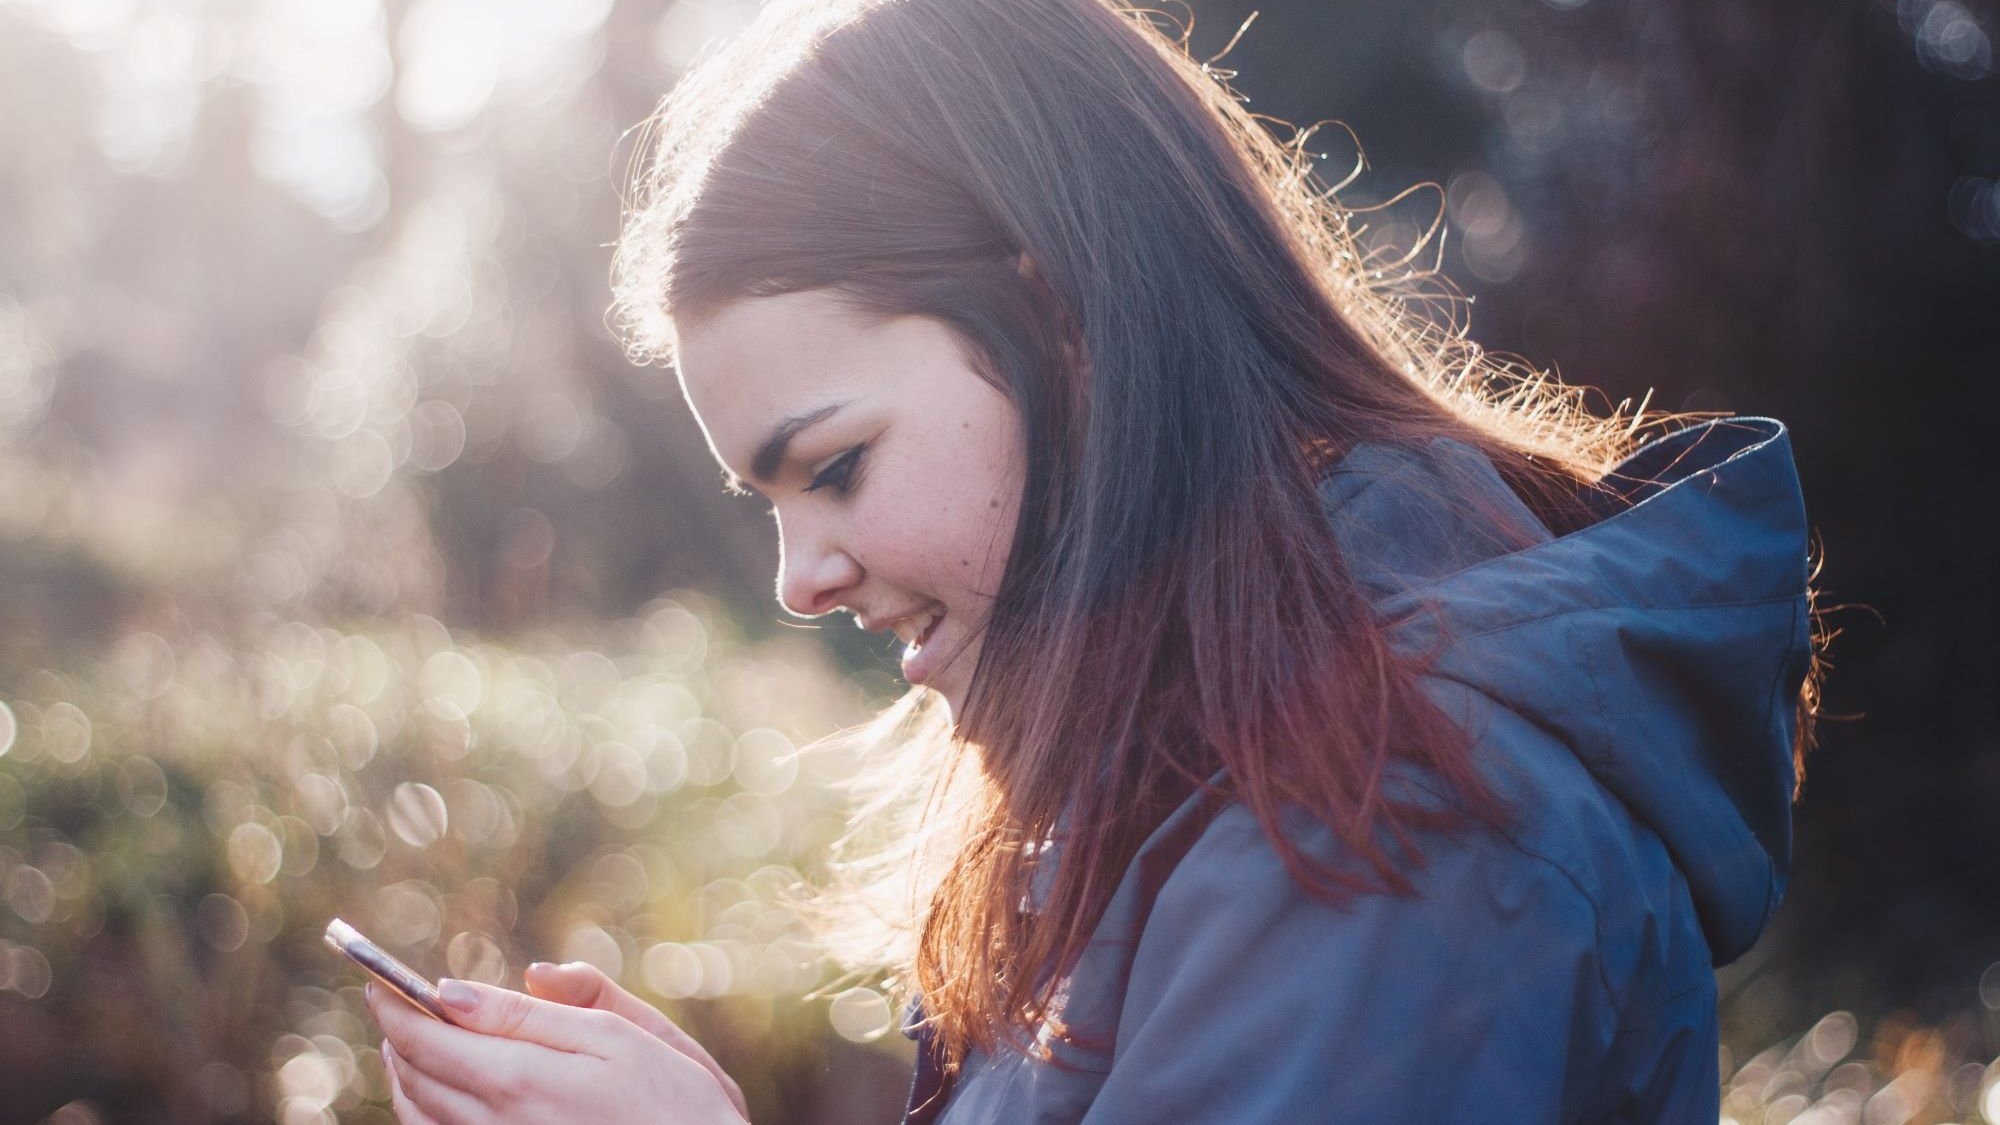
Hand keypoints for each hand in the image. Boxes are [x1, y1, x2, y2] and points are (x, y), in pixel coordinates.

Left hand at [368, 975, 748, 1123]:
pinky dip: (424, 1114)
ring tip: (409, 1044)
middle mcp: (495, 1124)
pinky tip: (437, 1096)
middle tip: (392, 1004)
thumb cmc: (677, 1103)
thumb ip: (539, 1011)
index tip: (379, 979)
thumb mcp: (622, 1036)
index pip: (426, 1036)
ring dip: (405, 1074)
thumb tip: (460, 991)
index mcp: (519, 1078)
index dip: (396, 1003)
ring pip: (419, 1115)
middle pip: (414, 1076)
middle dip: (397, 1035)